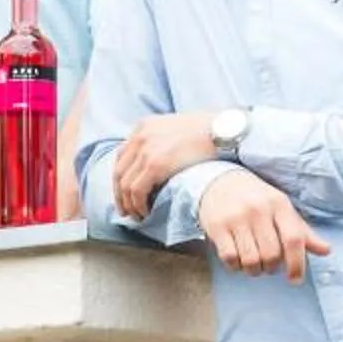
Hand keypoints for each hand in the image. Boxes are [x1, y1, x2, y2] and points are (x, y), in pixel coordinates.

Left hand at [111, 112, 225, 219]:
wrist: (224, 130)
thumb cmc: (209, 132)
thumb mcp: (178, 128)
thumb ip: (163, 140)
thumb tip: (160, 161)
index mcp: (144, 126)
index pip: (122, 156)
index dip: (120, 178)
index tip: (124, 193)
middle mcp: (140, 136)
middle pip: (119, 171)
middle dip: (119, 195)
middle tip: (125, 211)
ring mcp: (146, 150)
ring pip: (125, 184)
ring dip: (129, 204)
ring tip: (137, 215)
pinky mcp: (155, 164)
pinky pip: (136, 191)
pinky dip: (138, 204)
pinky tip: (146, 212)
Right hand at [197, 168, 327, 282]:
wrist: (218, 180)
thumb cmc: (256, 198)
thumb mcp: (281, 208)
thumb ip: (302, 231)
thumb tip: (327, 251)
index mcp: (279, 204)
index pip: (294, 239)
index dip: (297, 264)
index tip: (295, 279)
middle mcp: (258, 209)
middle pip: (271, 255)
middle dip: (271, 268)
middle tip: (268, 265)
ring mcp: (236, 218)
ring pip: (250, 260)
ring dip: (254, 270)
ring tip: (253, 264)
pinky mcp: (217, 226)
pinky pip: (230, 258)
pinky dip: (235, 267)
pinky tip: (238, 260)